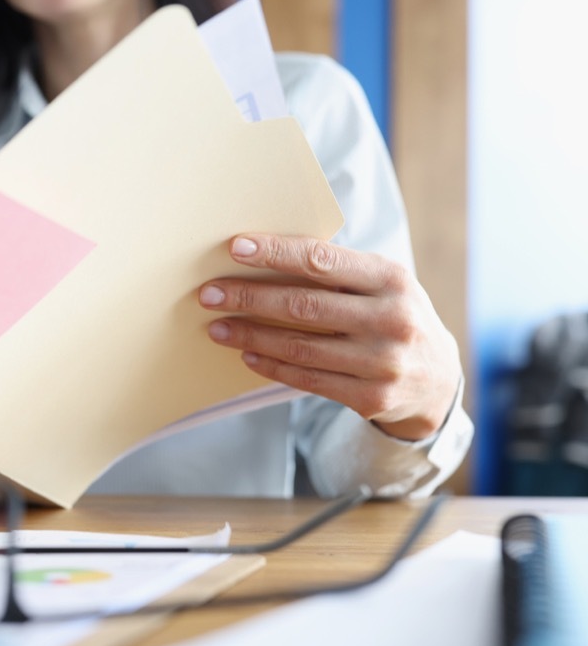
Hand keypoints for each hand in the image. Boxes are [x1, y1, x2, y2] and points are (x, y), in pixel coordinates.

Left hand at [198, 234, 460, 440]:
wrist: (437, 380)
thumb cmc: (393, 316)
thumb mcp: (383, 285)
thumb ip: (338, 272)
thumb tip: (264, 255)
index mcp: (391, 278)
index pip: (322, 260)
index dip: (275, 252)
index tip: (235, 248)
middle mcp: (390, 319)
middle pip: (303, 305)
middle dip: (248, 297)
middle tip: (208, 293)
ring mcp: (382, 362)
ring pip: (298, 346)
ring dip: (249, 335)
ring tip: (216, 326)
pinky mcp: (370, 397)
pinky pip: (306, 378)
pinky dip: (270, 364)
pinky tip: (245, 353)